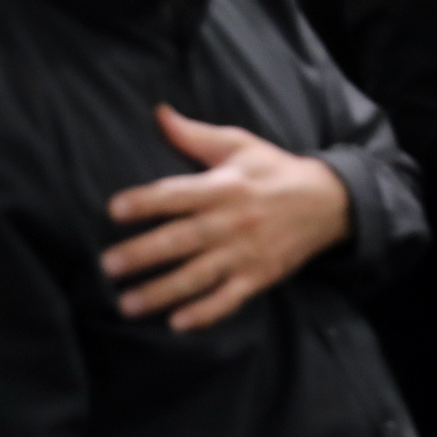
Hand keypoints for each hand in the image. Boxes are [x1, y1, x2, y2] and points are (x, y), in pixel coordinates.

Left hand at [100, 105, 350, 330]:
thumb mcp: (239, 145)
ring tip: (127, 304)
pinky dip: (205, 313)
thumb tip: (158, 112)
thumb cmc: (274, 170)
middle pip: (182, 239)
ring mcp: (247, 252)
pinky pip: (229, 299)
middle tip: (107, 265)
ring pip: (199, 275)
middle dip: (143, 253)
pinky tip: (178, 324)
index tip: (114, 209)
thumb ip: (193, 135)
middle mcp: (233, 220)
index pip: (179, 194)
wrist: (329, 201)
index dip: (146, 201)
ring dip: (162, 291)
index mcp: (225, 186)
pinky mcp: (260, 276)